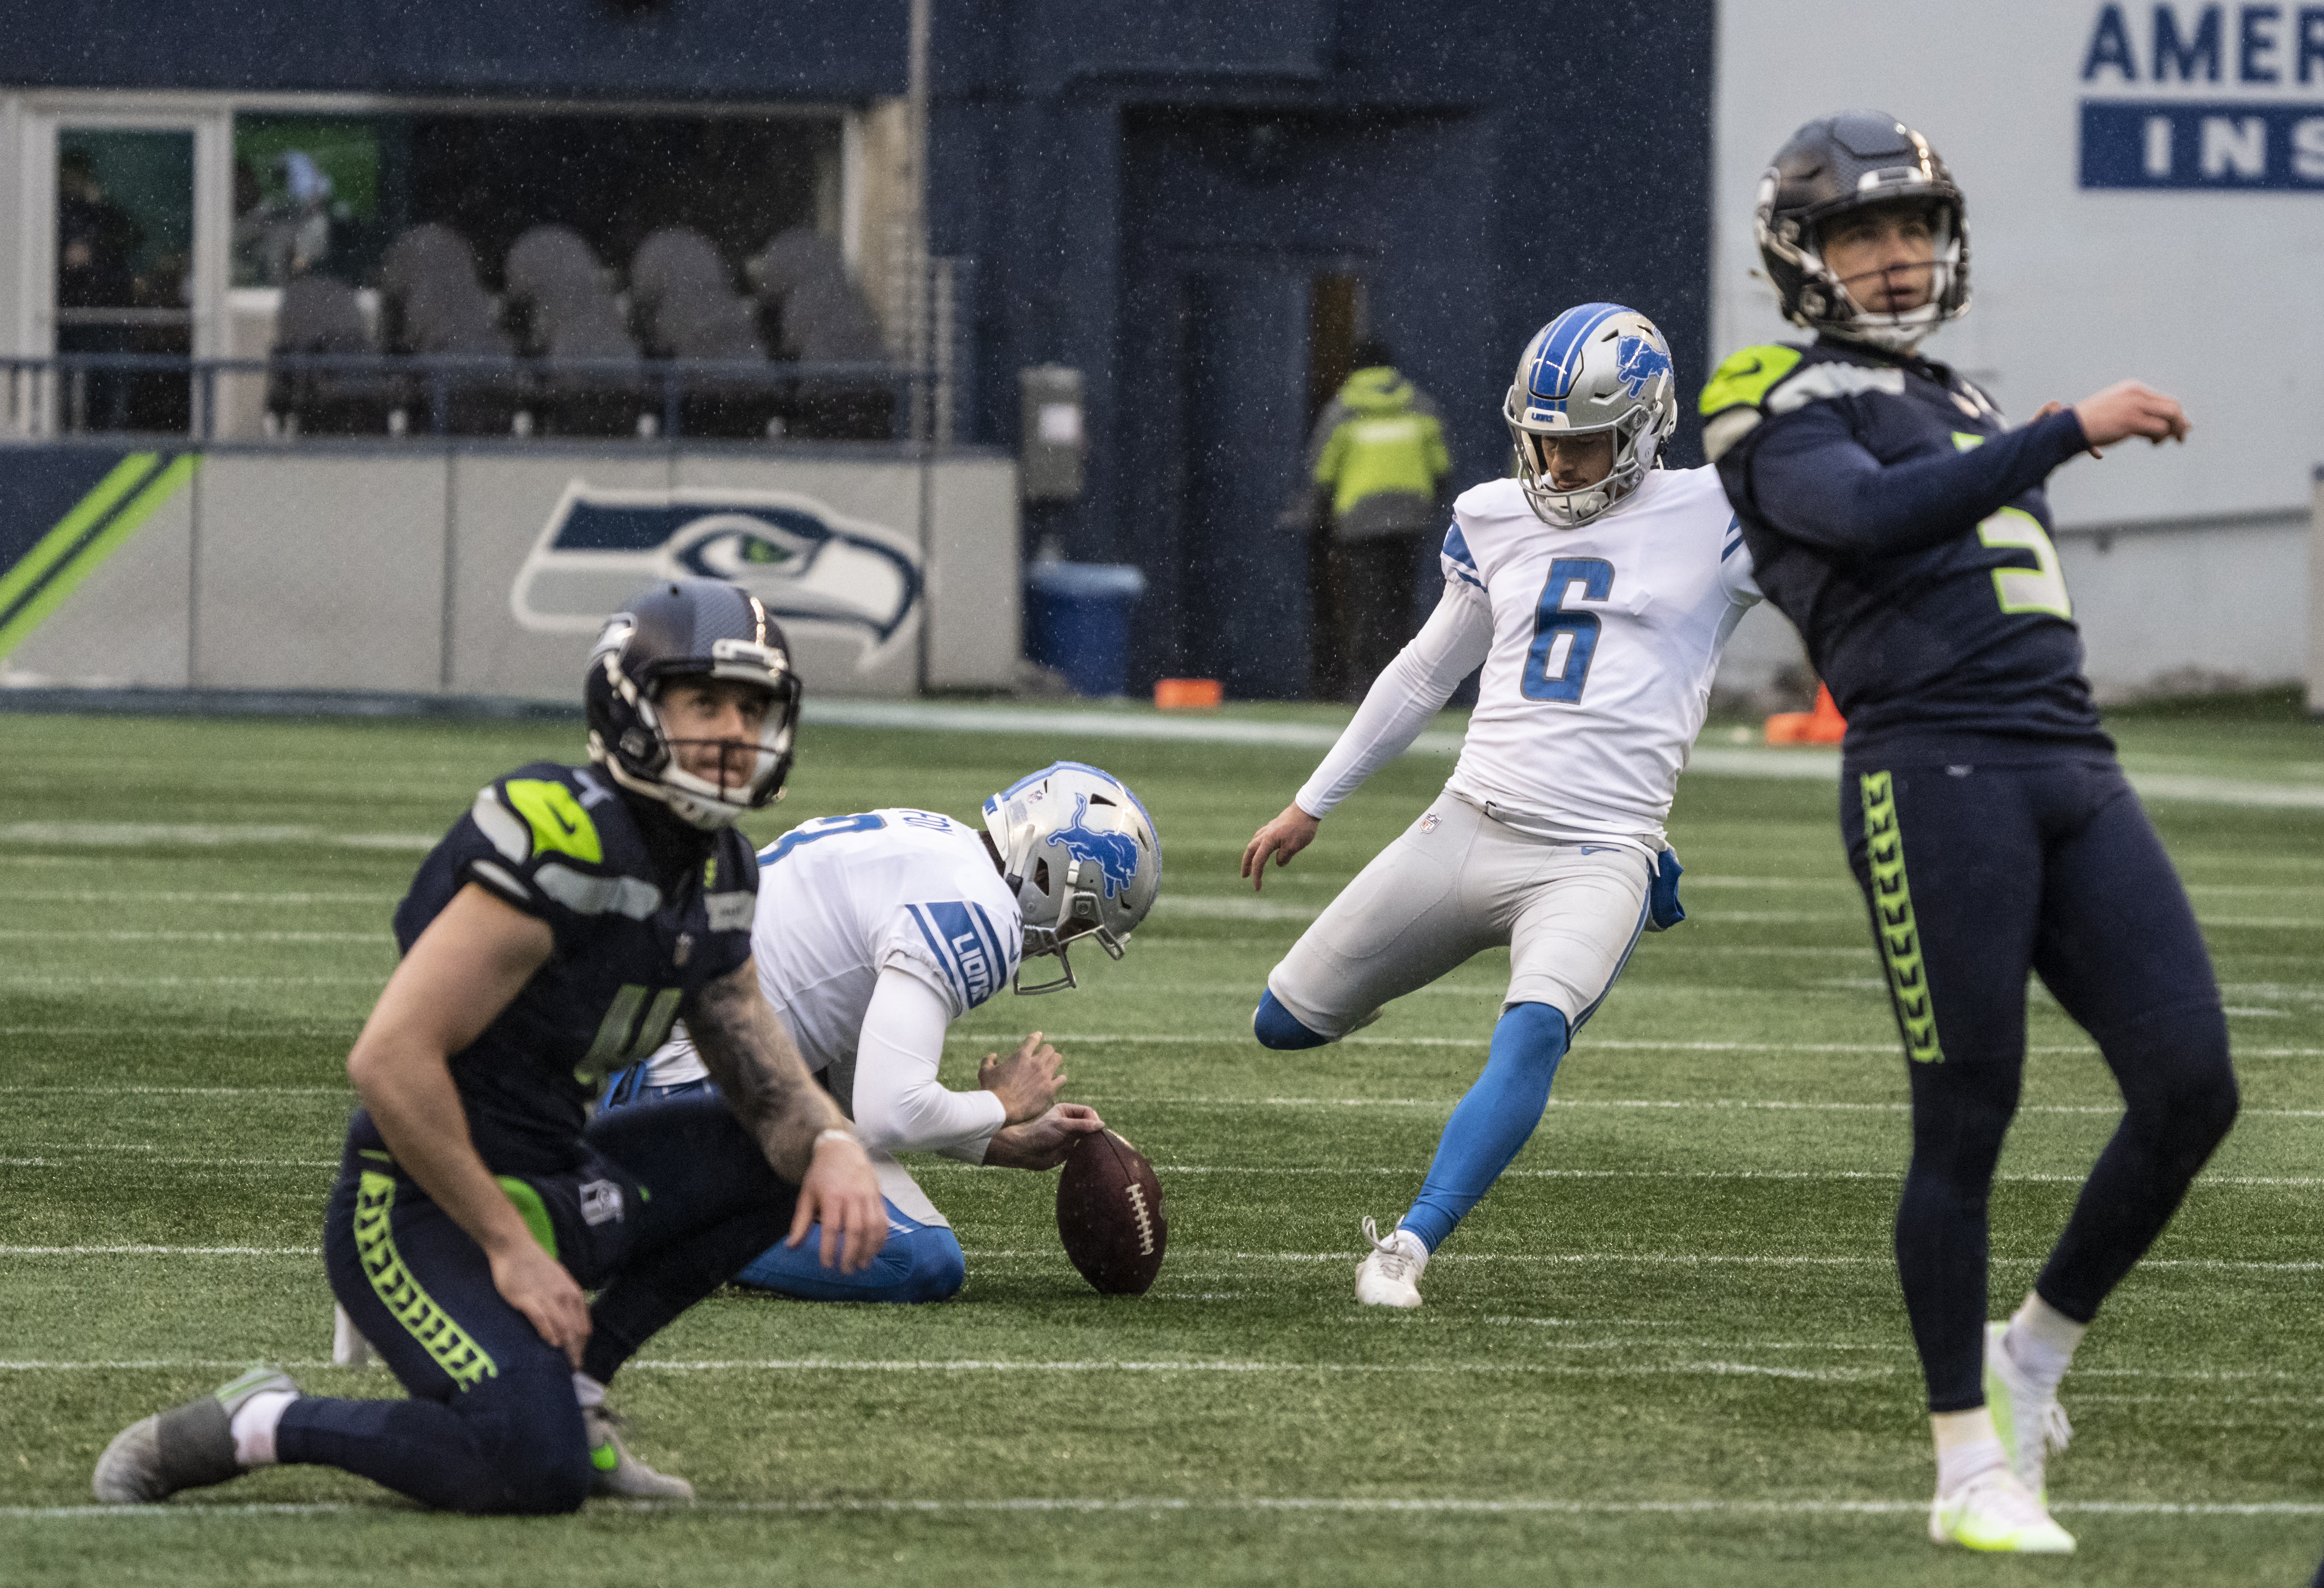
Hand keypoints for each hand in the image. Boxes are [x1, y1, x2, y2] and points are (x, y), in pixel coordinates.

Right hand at [487, 1236, 590, 1367]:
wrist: (516, 1249)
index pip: (583, 1325)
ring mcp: (546, 1298)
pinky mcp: (527, 1300)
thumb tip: (571, 1324)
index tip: (580, 1360)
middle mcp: (564, 1297)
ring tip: (564, 1363)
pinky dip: (548, 1333)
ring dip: (565, 1347)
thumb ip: (566, 1301)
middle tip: (574, 1367)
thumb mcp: (559, 1282)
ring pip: (562, 1327)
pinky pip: (542, 1320)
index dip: (583, 1345)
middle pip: (575, 1330)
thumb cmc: (535, 1266)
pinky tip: (551, 1342)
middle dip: (576, 1351)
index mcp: (573, 1293)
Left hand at [785, 1131, 887, 1272]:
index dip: (830, 1249)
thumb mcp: (806, 1195)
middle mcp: (852, 1196)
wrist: (842, 1149)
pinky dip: (881, 1238)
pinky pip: (883, 1220)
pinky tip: (875, 1250)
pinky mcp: (878, 1196)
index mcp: (832, 1196)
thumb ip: (800, 1222)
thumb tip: (791, 1246)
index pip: (832, 1228)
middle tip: (846, 1271)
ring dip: (869, 1249)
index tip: (827, 1265)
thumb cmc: (821, 1174)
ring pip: (872, 1227)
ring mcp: (868, 1196)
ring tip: (863, 1264)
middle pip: (855, 1230)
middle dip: (852, 1254)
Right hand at [978, 1032, 1064, 1123]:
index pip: (1033, 1039)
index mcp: (1020, 1056)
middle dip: (1046, 1051)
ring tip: (1051, 1066)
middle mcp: (1035, 1063)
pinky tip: (1056, 1081)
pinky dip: (1059, 1078)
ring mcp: (1044, 1075)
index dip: (1037, 1036)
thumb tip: (993, 1056)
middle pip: (1049, 1049)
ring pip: (1057, 1059)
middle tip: (1044, 1056)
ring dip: (1054, 1061)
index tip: (1039, 1036)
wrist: (1001, 1109)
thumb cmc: (991, 1090)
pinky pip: (1061, 1078)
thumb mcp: (985, 1072)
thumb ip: (988, 1061)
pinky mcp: (1049, 1089)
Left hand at [983, 1102, 1105, 1168]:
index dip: (1094, 1119)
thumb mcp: (1062, 1125)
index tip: (1096, 1129)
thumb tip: (1102, 1125)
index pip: (1088, 1111)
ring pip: (1089, 1135)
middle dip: (1095, 1129)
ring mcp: (1071, 1135)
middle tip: (1097, 1138)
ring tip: (1095, 1145)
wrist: (1027, 1151)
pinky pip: (1085, 1147)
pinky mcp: (1071, 1148)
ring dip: (1093, 1140)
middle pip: (1090, 1123)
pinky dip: (1089, 1149)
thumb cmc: (1041, 1134)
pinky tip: (1090, 1152)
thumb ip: (1082, 1125)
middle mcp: (1070, 1122)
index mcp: (1067, 1111)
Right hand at [1240, 803, 1319, 892]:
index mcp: (1268, 840)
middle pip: (1250, 850)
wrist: (1307, 808)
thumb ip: (1284, 857)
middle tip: (1244, 876)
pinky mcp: (1276, 825)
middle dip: (1246, 864)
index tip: (1257, 888)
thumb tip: (1279, 863)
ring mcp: (1270, 828)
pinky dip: (1260, 843)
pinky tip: (1265, 845)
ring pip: (1255, 841)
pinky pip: (1262, 835)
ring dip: (1251, 853)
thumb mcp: (1294, 846)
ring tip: (1252, 861)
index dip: (1256, 876)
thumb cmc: (1302, 827)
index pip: (1258, 861)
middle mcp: (1266, 834)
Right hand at [2058, 382, 2189, 454]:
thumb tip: (2153, 426)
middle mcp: (2137, 393)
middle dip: (2180, 422)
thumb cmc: (2089, 423)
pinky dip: (2161, 437)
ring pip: (2170, 415)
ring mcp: (2135, 406)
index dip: (2173, 413)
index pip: (2162, 399)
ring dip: (2174, 430)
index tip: (2178, 426)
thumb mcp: (2114, 411)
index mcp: (2132, 389)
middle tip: (2182, 436)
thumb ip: (2133, 414)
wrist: (2069, 427)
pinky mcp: (2132, 420)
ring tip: (2169, 441)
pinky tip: (2154, 443)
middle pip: (2172, 405)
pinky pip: (2159, 428)